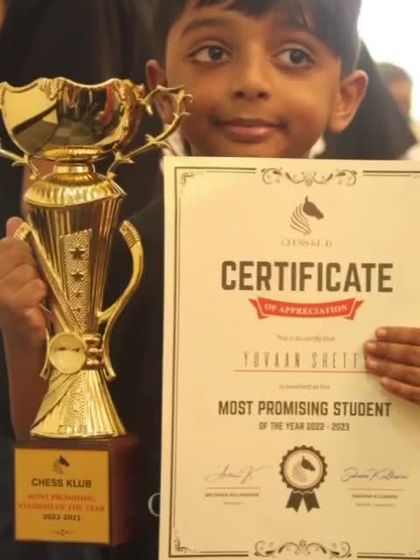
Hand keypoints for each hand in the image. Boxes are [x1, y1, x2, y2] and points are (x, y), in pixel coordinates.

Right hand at [0, 217, 46, 343]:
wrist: (26, 342)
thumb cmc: (24, 305)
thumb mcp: (16, 273)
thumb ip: (14, 246)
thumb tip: (14, 220)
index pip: (11, 243)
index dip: (25, 254)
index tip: (27, 270)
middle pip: (21, 253)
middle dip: (33, 267)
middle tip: (31, 286)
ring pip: (30, 270)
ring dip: (39, 283)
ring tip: (34, 298)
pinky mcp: (12, 305)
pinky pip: (37, 286)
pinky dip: (41, 295)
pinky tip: (37, 306)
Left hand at [364, 327, 419, 402]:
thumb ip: (419, 341)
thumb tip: (402, 335)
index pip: (419, 336)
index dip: (398, 334)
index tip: (378, 333)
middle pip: (412, 354)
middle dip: (388, 350)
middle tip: (368, 347)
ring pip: (412, 374)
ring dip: (389, 368)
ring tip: (370, 363)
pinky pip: (417, 395)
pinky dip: (399, 388)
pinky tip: (384, 383)